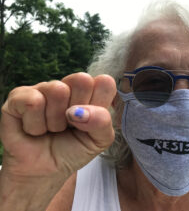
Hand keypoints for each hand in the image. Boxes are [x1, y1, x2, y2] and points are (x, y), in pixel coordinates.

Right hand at [0, 72, 115, 179]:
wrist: (44, 171)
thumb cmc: (73, 150)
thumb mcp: (99, 141)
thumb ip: (103, 122)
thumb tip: (79, 111)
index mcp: (91, 91)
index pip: (105, 82)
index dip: (99, 105)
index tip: (90, 122)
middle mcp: (68, 85)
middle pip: (82, 80)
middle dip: (78, 112)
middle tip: (69, 125)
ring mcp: (43, 88)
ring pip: (57, 90)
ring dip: (56, 121)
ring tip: (52, 129)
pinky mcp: (19, 96)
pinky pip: (33, 102)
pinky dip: (36, 126)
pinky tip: (34, 130)